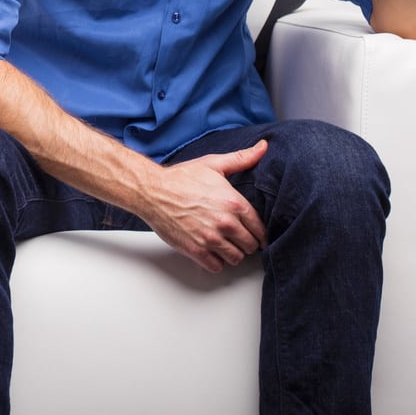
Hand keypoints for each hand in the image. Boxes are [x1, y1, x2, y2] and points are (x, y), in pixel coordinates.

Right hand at [140, 140, 267, 272]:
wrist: (152, 191)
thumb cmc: (180, 178)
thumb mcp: (213, 164)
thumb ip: (241, 159)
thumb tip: (263, 147)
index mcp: (234, 203)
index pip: (260, 228)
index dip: (258, 232)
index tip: (255, 234)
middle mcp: (225, 223)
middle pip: (250, 245)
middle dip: (245, 242)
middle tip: (238, 238)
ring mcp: (210, 238)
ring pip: (236, 258)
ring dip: (232, 253)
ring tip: (224, 245)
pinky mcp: (196, 250)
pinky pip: (217, 266)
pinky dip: (216, 262)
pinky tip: (210, 251)